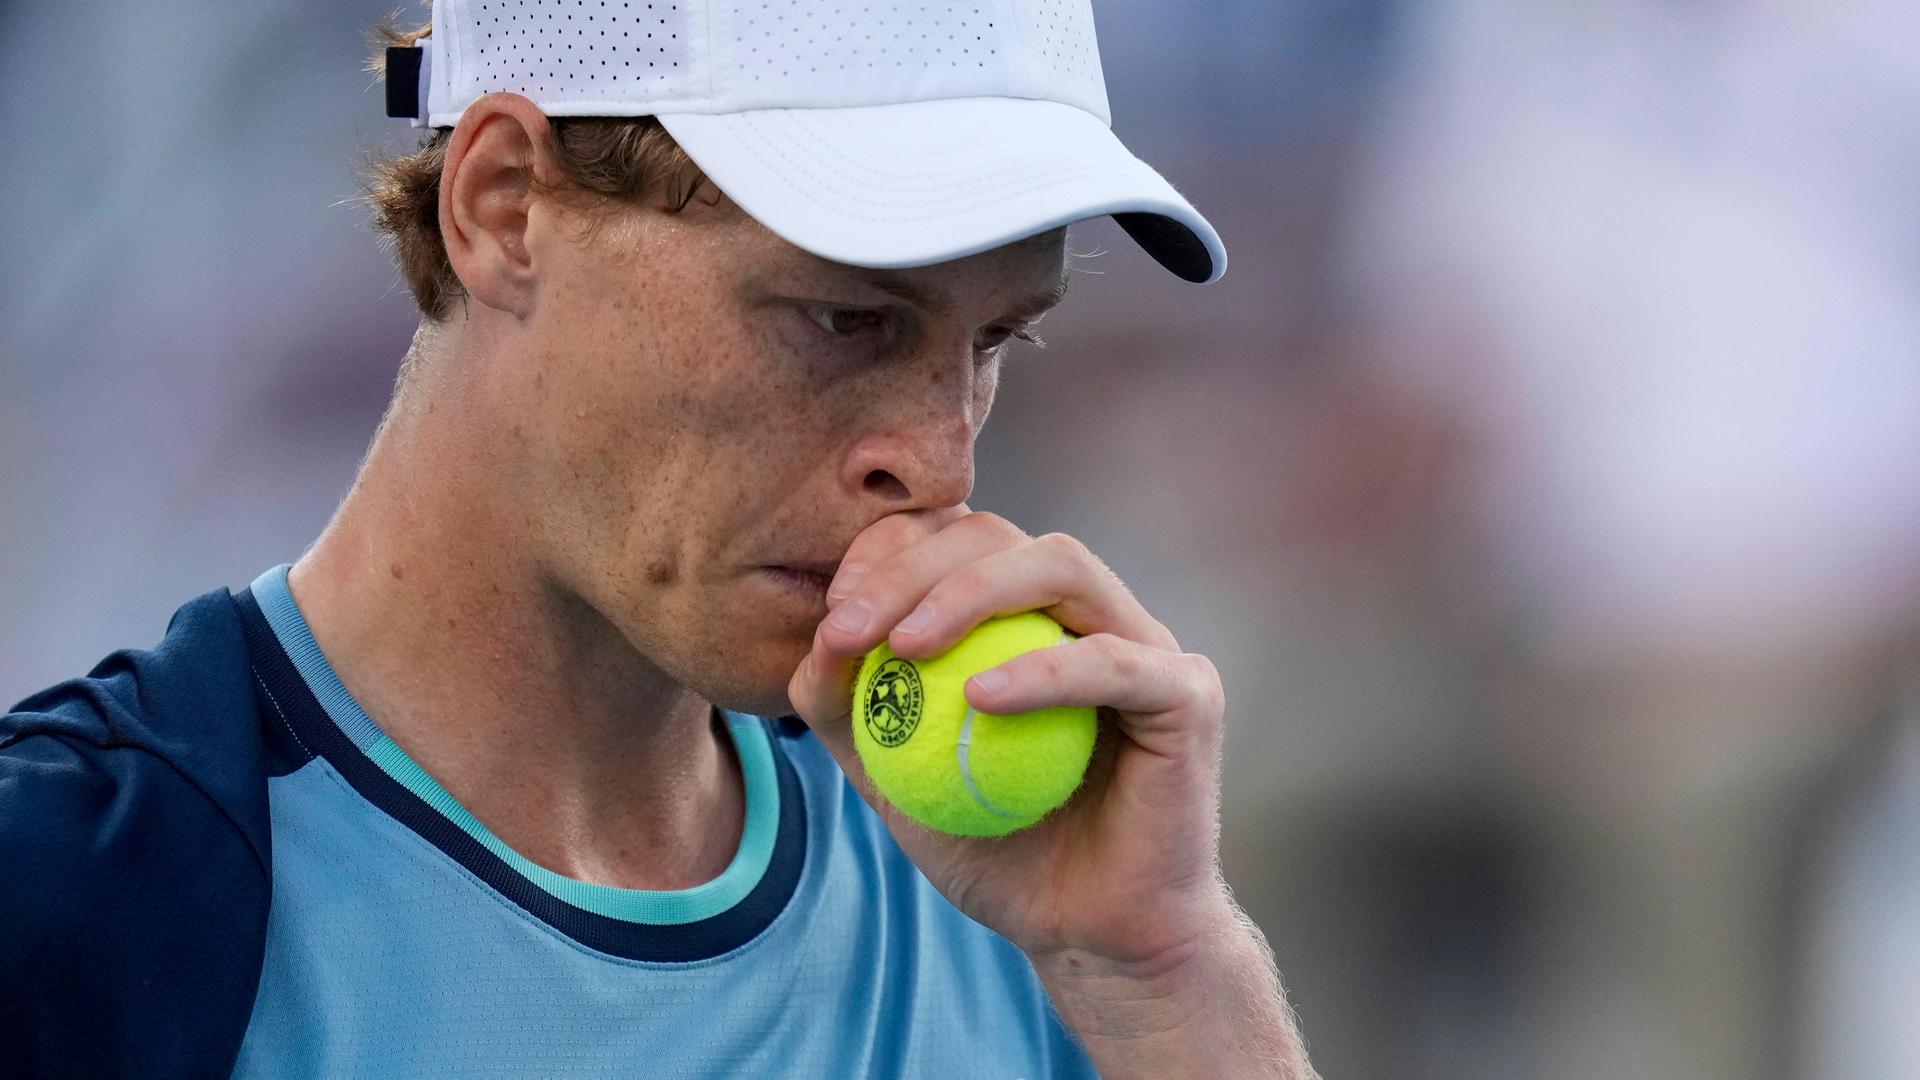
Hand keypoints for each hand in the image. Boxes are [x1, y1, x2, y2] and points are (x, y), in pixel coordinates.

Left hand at [786, 507, 1235, 972]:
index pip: (953, 539)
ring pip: (1061, 563)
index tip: (831, 613)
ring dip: (970, 591)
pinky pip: (1114, 661)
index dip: (888, 553)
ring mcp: (1145, 643)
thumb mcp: (894, 782)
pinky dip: (1044, 671)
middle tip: (849, 627)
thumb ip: (851, 712)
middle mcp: (1089, 611)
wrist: (1088, 933)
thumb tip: (814, 644)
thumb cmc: (998, 851)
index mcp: (1026, 613)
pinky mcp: (1188, 693)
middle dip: (911, 566)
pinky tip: (980, 697)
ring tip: (905, 644)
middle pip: (999, 535)